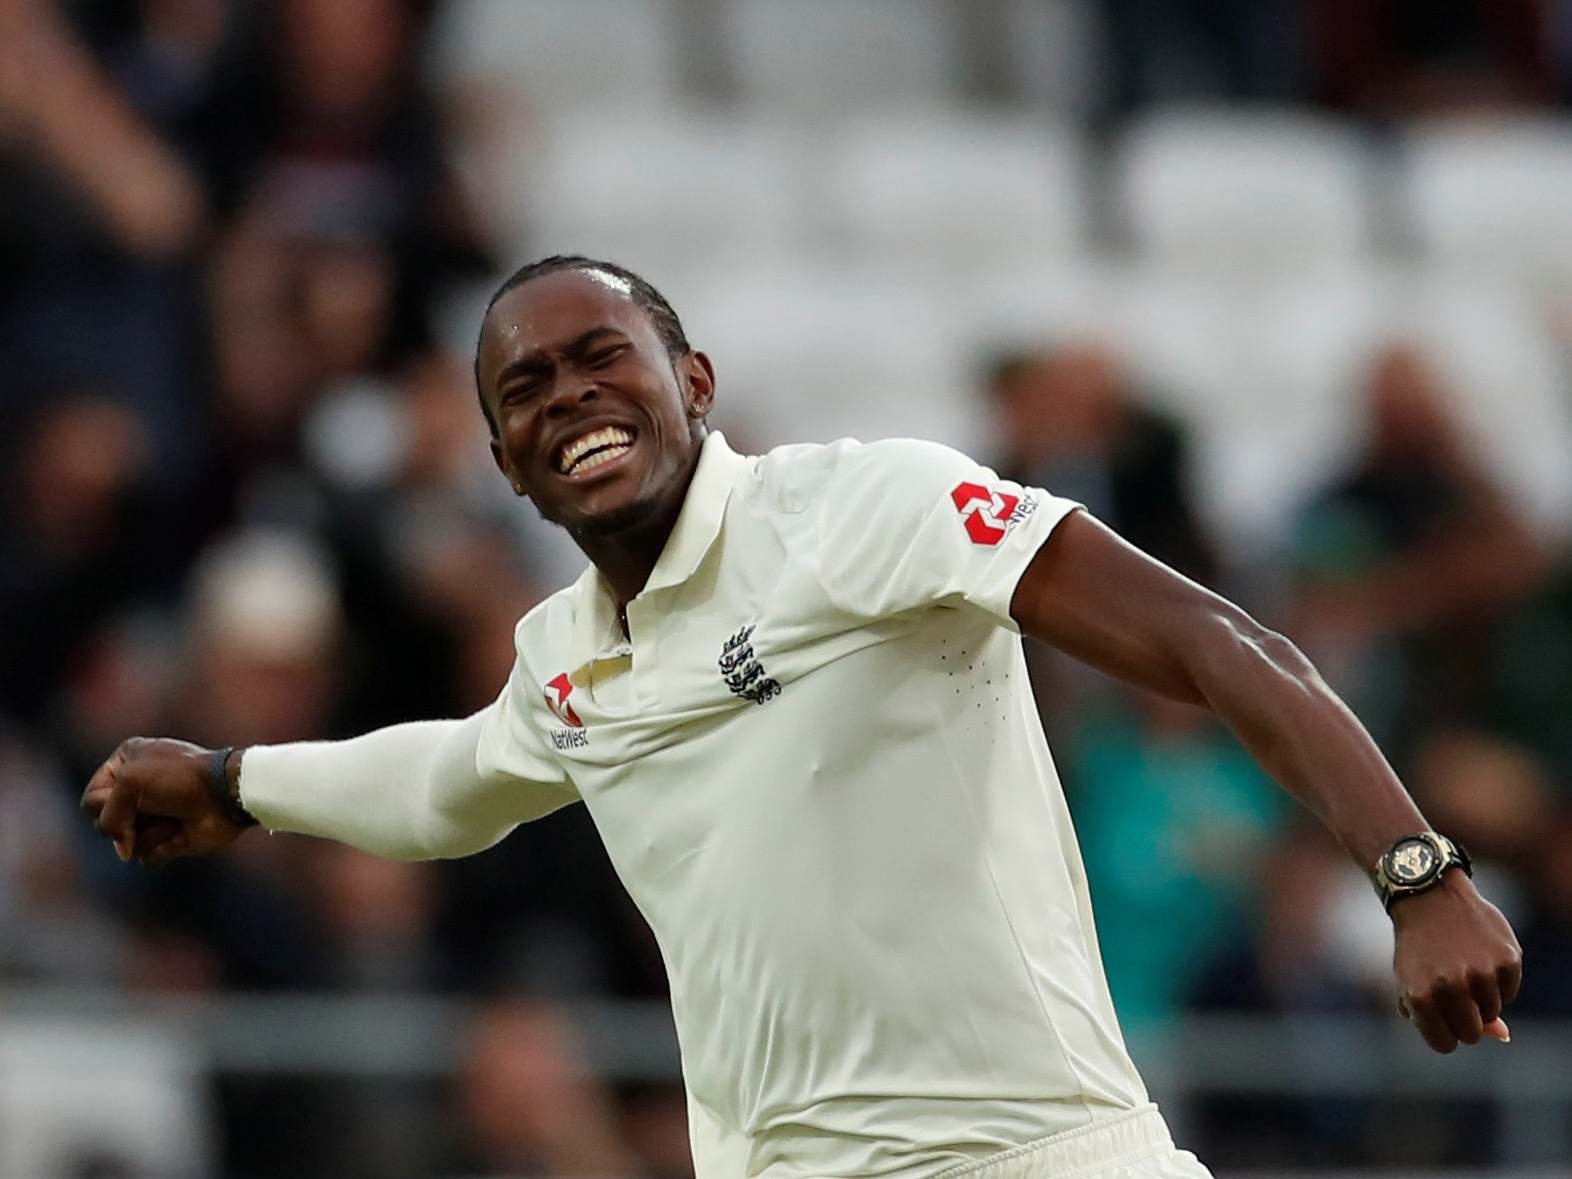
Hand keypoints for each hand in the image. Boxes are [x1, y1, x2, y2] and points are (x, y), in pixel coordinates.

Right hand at [80, 737, 247, 865]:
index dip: (105, 804)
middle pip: (105, 824)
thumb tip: (123, 852)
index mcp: (125, 763)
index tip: (132, 793)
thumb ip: (107, 817)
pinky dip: (164, 848)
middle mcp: (138, 788)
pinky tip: (183, 832)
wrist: (227, 795)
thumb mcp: (129, 783)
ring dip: (151, 833)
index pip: (91, 799)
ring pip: (126, 844)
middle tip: (158, 805)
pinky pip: (147, 857)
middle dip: (130, 820)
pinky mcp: (170, 838)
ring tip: (175, 817)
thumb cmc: (180, 779)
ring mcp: (155, 815)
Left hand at [1391, 870, 1522, 1052]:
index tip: (1440, 1017)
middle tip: (1452, 993)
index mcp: (1421, 996)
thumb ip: (1443, 1017)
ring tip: (1462, 967)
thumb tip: (1503, 1035)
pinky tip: (1480, 956)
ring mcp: (1481, 973)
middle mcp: (1451, 987)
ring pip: (1492, 1013)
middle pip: (1470, 1034)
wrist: (1429, 897)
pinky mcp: (1507, 959)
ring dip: (1480, 998)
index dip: (1443, 1032)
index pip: (1444, 1045)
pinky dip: (1498, 981)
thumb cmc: (1419, 947)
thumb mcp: (1415, 982)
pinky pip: (1510, 992)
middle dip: (1463, 1019)